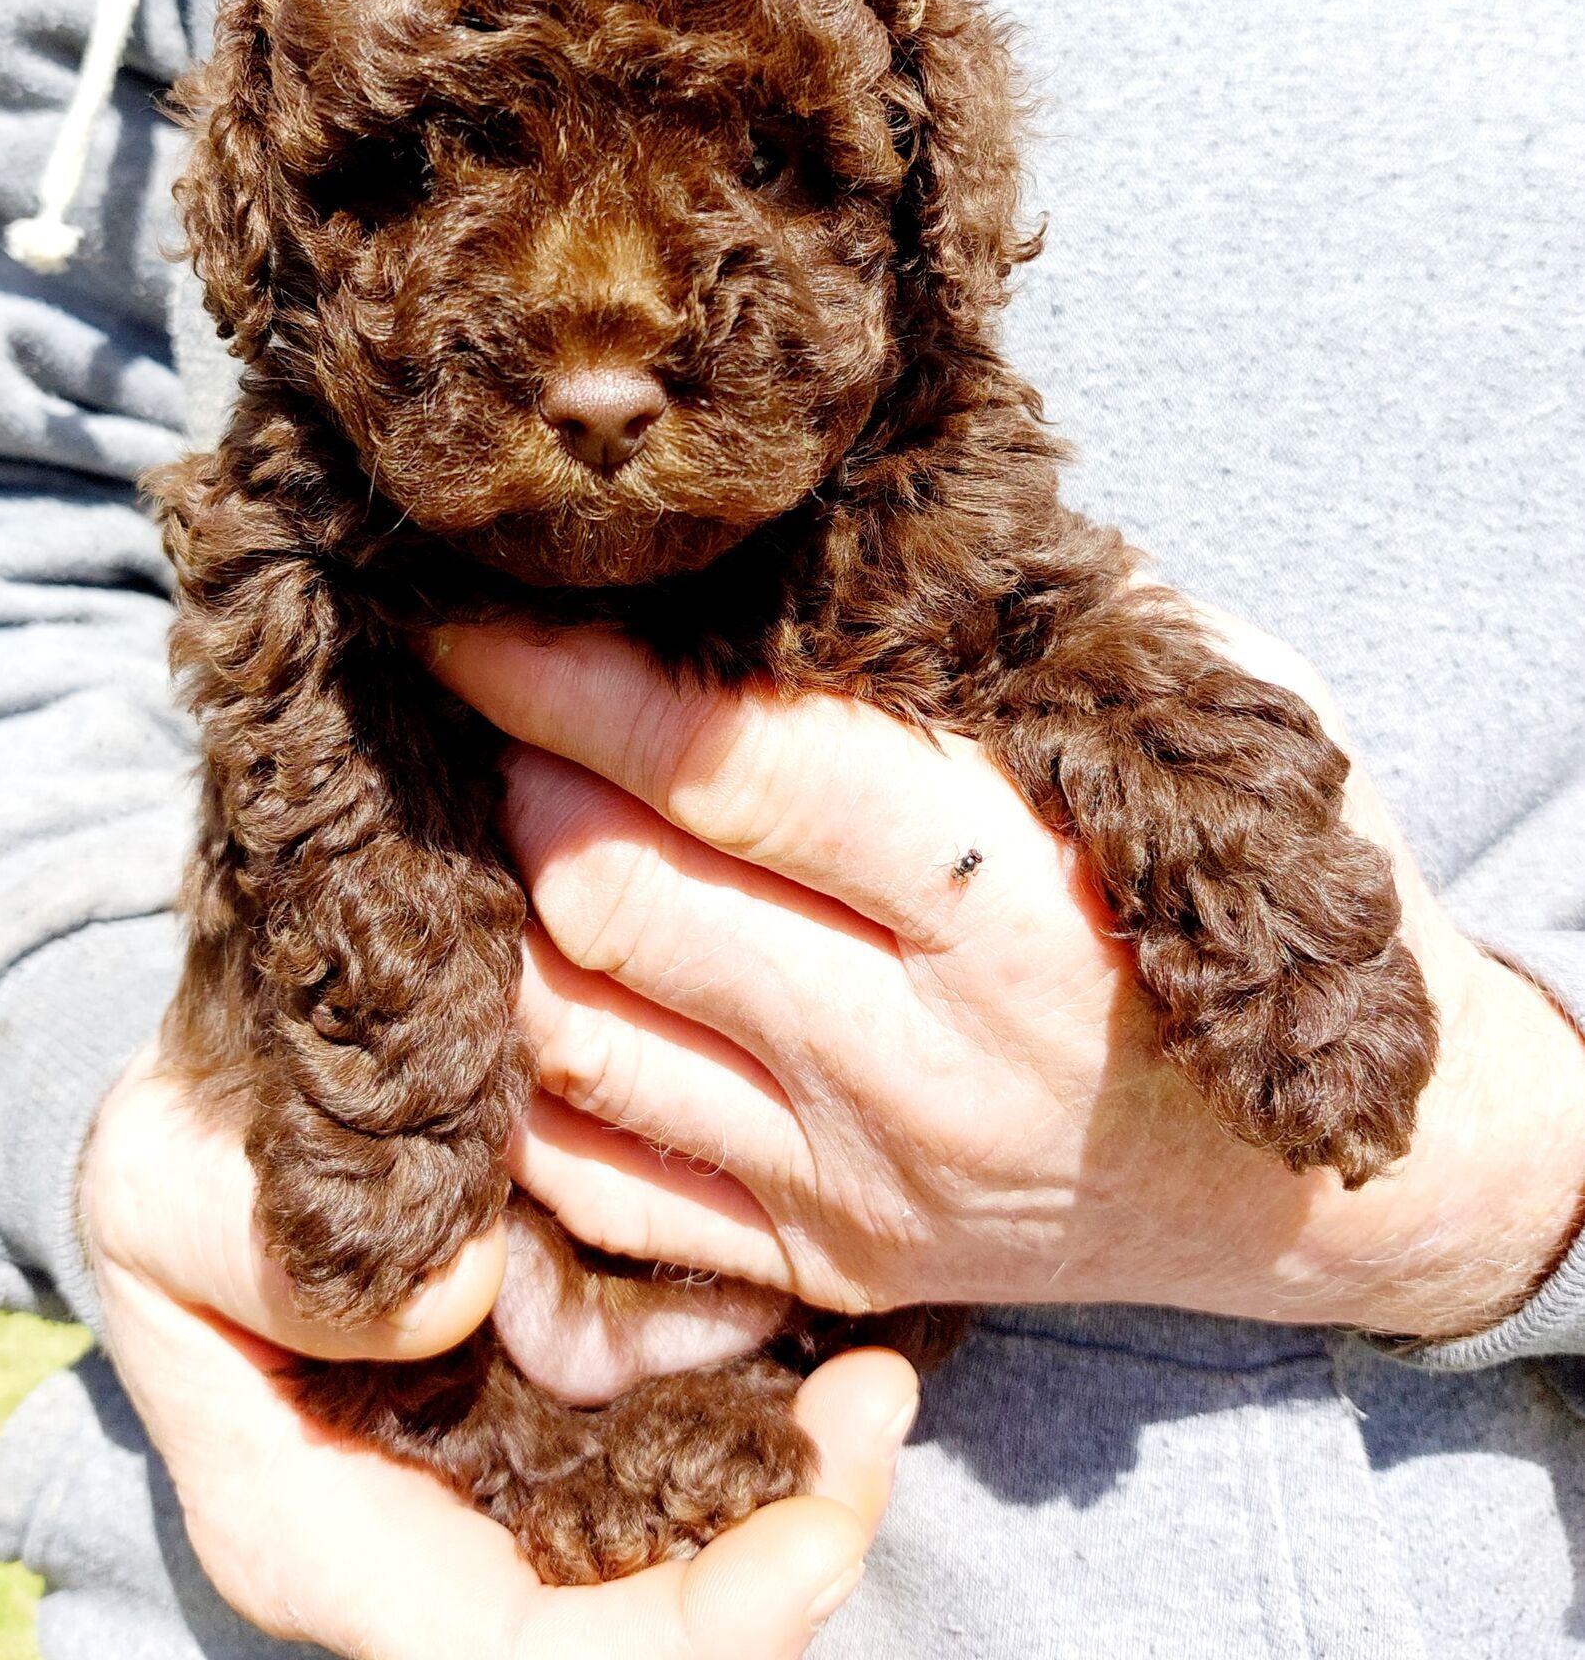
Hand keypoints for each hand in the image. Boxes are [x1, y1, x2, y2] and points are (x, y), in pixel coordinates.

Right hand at [82, 1053, 914, 1658]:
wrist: (214, 1125)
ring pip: (673, 1557)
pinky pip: (677, 1461)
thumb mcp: (161, 1185)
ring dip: (795, 1494)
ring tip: (883, 1383)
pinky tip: (837, 1349)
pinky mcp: (557, 1417)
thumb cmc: (179, 1166)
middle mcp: (427, 1547)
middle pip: (626, 1635)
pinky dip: (765, 1430)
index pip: (509, 1655)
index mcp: (317, 1535)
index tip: (815, 1542)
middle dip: (778, 1568)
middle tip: (882, 1414)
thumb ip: (271, 1259)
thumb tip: (457, 1300)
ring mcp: (501, 1490)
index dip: (680, 1635)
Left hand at [424, 611, 1584, 1341]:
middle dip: (520, 778)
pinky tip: (529, 976)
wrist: (1323, 1192)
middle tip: (499, 706)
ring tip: (500, 818)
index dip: (576, 680)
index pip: (738, 775)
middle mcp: (916, 1069)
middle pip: (615, 903)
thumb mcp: (1212, 733)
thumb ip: (1029, 637)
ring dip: (503, 912)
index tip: (481, 617)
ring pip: (573, 1042)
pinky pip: (593, 1184)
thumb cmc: (1263, 916)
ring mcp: (852, 1188)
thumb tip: (822, 536)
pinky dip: (527, 1072)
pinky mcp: (817, 1269)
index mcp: (1017, 911)